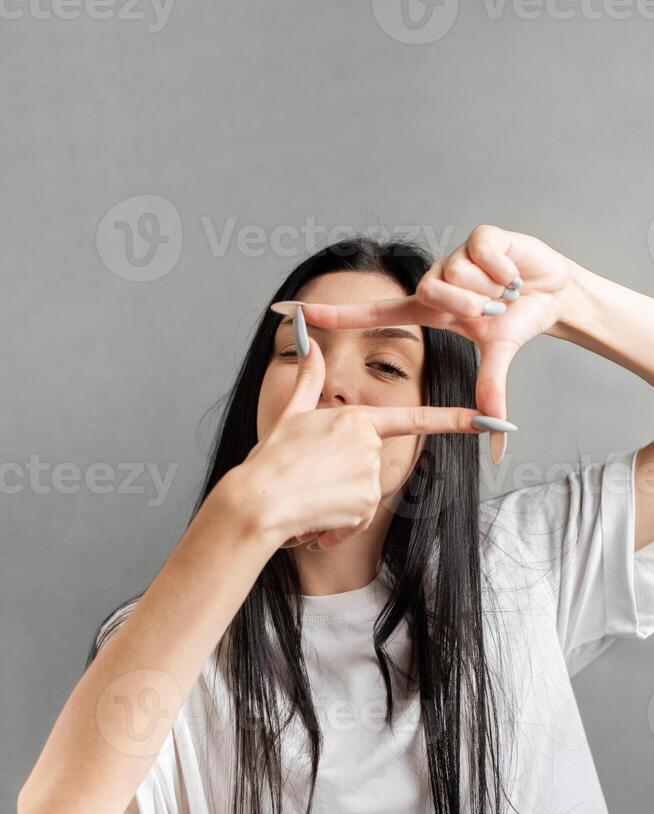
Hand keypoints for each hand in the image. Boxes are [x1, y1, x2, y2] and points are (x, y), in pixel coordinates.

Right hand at [236, 332, 499, 551]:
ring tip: (310, 500)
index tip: (491, 418)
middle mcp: (369, 445)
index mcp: (356, 419)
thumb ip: (309, 379)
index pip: (416, 419)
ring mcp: (369, 475)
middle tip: (311, 481)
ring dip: (339, 507)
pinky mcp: (364, 504)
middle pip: (371, 469)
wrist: (259, 501)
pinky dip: (337, 526)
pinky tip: (315, 519)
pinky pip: (357, 520)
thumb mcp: (291, 415)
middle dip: (345, 482)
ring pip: (363, 497)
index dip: (456, 419)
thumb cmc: (271, 459)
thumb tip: (309, 341)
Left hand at [287, 225, 571, 438]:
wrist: (554, 291)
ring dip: (490, 288)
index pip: (368, 313)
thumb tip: (500, 441)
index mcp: (426, 310)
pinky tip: (514, 270)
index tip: (286, 313)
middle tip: (495, 309)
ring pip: (457, 274)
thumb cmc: (517, 321)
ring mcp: (453, 255)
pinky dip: (505, 267)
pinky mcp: (478, 235)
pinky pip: (482, 254)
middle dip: (468, 306)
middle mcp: (433, 281)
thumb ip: (491, 392)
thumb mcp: (497, 355)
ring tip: (505, 290)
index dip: (330, 314)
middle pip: (430, 292)